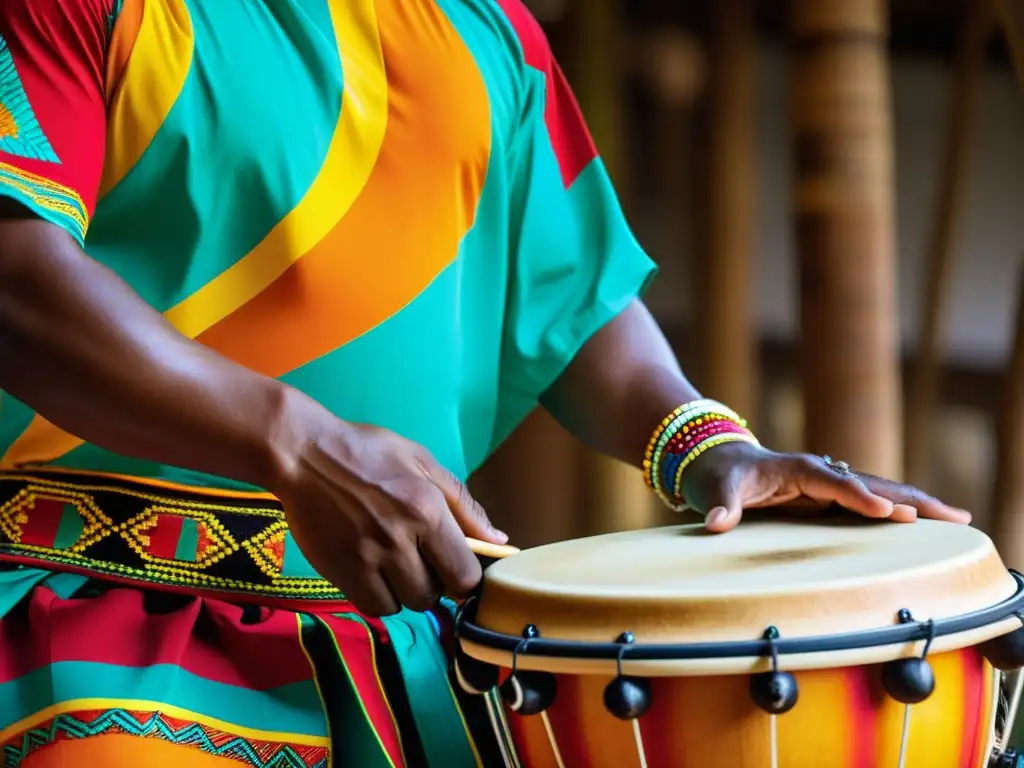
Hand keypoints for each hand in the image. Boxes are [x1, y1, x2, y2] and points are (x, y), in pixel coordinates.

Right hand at [267, 395, 506, 616]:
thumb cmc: (369, 452)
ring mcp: (366, 558)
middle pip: (432, 595)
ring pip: (402, 605)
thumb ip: (463, 505)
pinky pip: (371, 605)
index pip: (464, 576)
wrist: (304, 453)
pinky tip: (372, 572)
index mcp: (427, 510)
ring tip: (393, 564)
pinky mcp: (338, 570)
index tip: (454, 570)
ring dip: (403, 592)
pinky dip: (377, 596)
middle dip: (432, 584)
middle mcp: (399, 539)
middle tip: (419, 560)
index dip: (464, 580)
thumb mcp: (423, 463)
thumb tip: (498, 540)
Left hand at [680, 441, 972, 533]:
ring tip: (958, 519)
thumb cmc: (718, 477)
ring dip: (917, 504)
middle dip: (909, 499)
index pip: (834, 482)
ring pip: (880, 491)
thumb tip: (713, 522)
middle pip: (871, 483)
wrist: (720, 463)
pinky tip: (930, 524)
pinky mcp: (831, 497)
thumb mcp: (715, 489)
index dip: (859, 496)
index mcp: (797, 468)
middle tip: (950, 516)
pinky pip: (872, 502)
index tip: (886, 513)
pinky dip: (901, 510)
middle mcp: (821, 472)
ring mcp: (829, 484)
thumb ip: (719, 506)